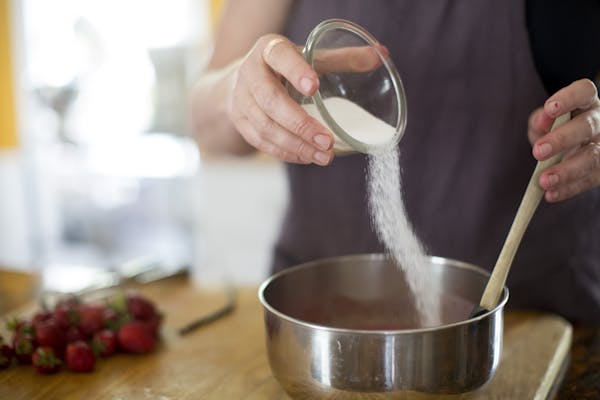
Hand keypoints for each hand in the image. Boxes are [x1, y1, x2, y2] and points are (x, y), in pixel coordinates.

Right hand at [227, 34, 333, 164]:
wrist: (244, 79)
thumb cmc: (286, 66)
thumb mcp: (309, 56)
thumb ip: (343, 58)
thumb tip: (381, 56)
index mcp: (269, 49)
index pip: (279, 57)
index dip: (295, 71)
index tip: (314, 87)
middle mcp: (249, 73)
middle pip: (270, 100)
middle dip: (300, 124)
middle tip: (327, 141)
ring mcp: (240, 100)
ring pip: (265, 127)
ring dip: (295, 144)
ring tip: (323, 156)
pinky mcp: (240, 122)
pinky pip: (260, 142)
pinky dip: (285, 152)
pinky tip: (306, 157)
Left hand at [528, 79, 599, 201]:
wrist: (570, 147)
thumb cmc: (556, 128)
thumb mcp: (545, 120)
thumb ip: (540, 120)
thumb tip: (542, 123)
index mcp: (586, 102)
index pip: (584, 91)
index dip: (568, 98)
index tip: (549, 108)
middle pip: (587, 126)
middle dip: (561, 139)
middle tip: (538, 152)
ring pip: (592, 157)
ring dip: (567, 171)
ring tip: (543, 181)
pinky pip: (589, 181)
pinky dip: (568, 189)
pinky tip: (550, 195)